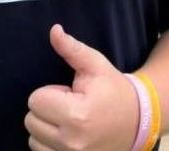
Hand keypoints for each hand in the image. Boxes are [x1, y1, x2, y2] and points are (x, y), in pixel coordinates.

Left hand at [25, 24, 137, 150]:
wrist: (138, 122)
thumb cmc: (113, 90)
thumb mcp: (95, 64)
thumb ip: (72, 49)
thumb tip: (54, 30)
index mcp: (77, 115)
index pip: (36, 100)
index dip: (50, 92)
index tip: (69, 93)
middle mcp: (72, 142)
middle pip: (31, 120)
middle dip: (46, 109)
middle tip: (69, 106)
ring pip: (33, 140)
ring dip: (45, 128)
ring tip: (69, 121)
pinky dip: (48, 144)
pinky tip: (66, 134)